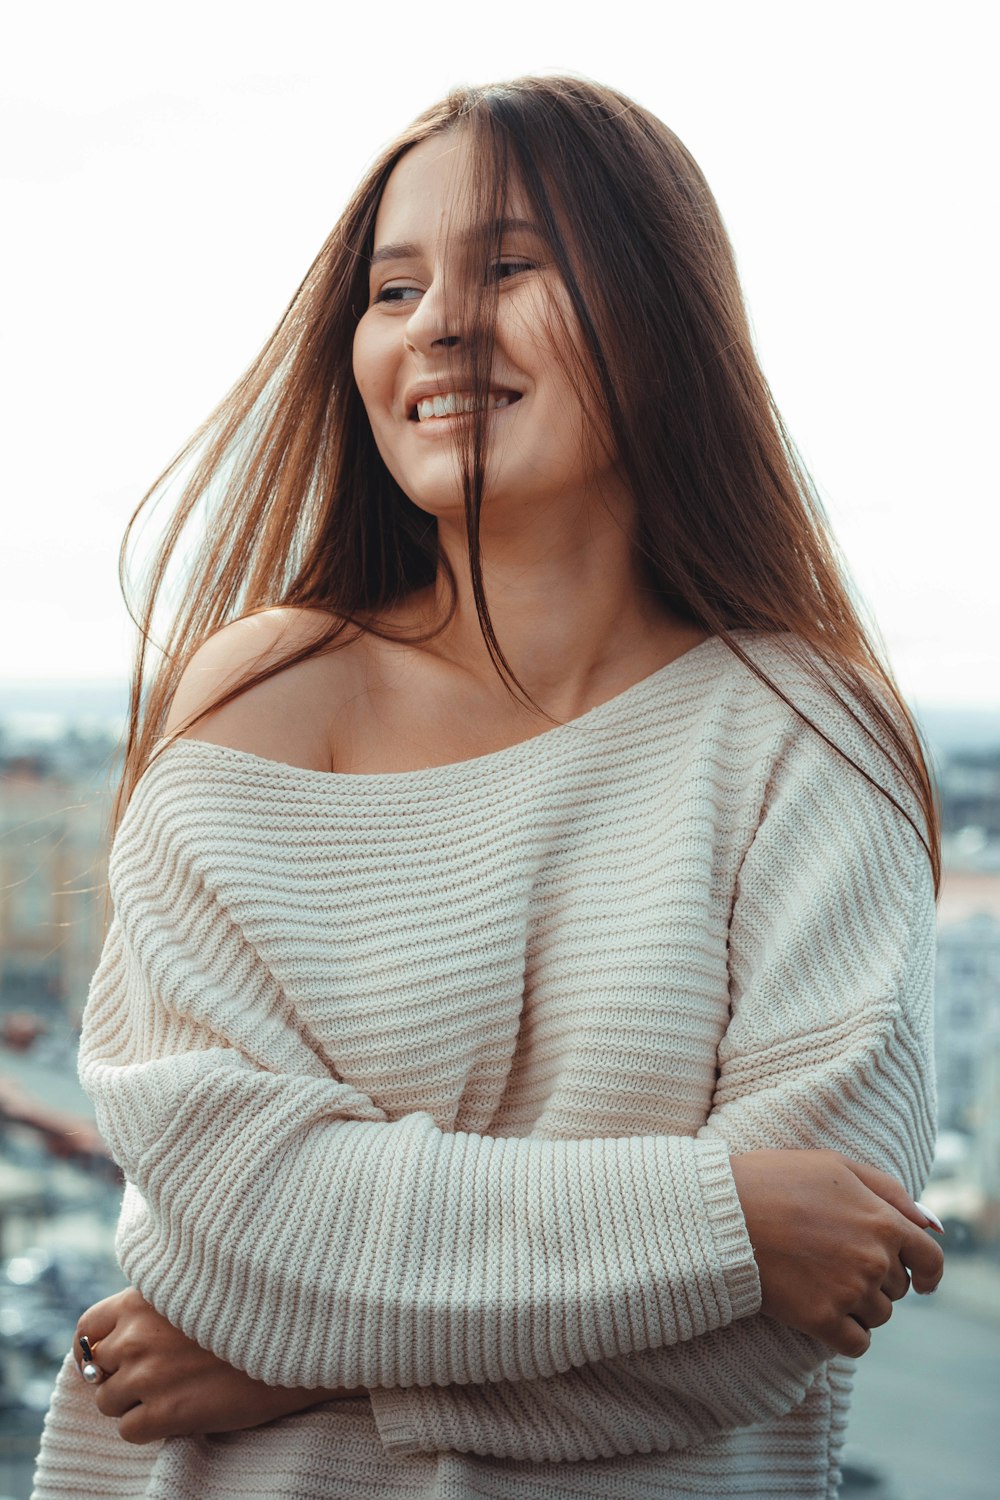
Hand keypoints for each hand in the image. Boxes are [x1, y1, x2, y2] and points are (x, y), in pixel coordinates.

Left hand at [75, 1287, 364, 1443]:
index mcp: (144, 1297)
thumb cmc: (259, 1305)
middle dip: (117, 1373)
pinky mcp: (165, 1413)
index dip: (97, 1344)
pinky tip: (179, 1412)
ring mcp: (148, 1375)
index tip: (114, 1353)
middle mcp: (137, 1335)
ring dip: (132, 1402)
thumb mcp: (202, 1283)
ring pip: (108, 1402)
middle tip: (150, 1376)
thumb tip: (140, 1322)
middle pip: (96, 1368)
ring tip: (168, 1395)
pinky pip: (129, 1430)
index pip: (88, 1326)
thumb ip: (165, 1298)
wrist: (299, 1336)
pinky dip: (148, 1427)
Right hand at [730, 1150, 944, 1358]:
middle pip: (899, 1287)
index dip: (930, 1274)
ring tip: (824, 1282)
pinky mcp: (822, 1319)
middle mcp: (874, 1260)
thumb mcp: (836, 1166)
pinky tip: (826, 1316)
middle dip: (878, 1278)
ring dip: (860, 1305)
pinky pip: (858, 1343)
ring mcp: (850, 1292)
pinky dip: (847, 1334)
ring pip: (879, 1315)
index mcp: (883, 1221)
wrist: (723, 1212)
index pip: (931, 1259)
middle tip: (839, 1261)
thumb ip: (890, 1192)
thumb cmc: (776, 1179)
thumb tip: (933, 1225)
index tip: (925, 1283)